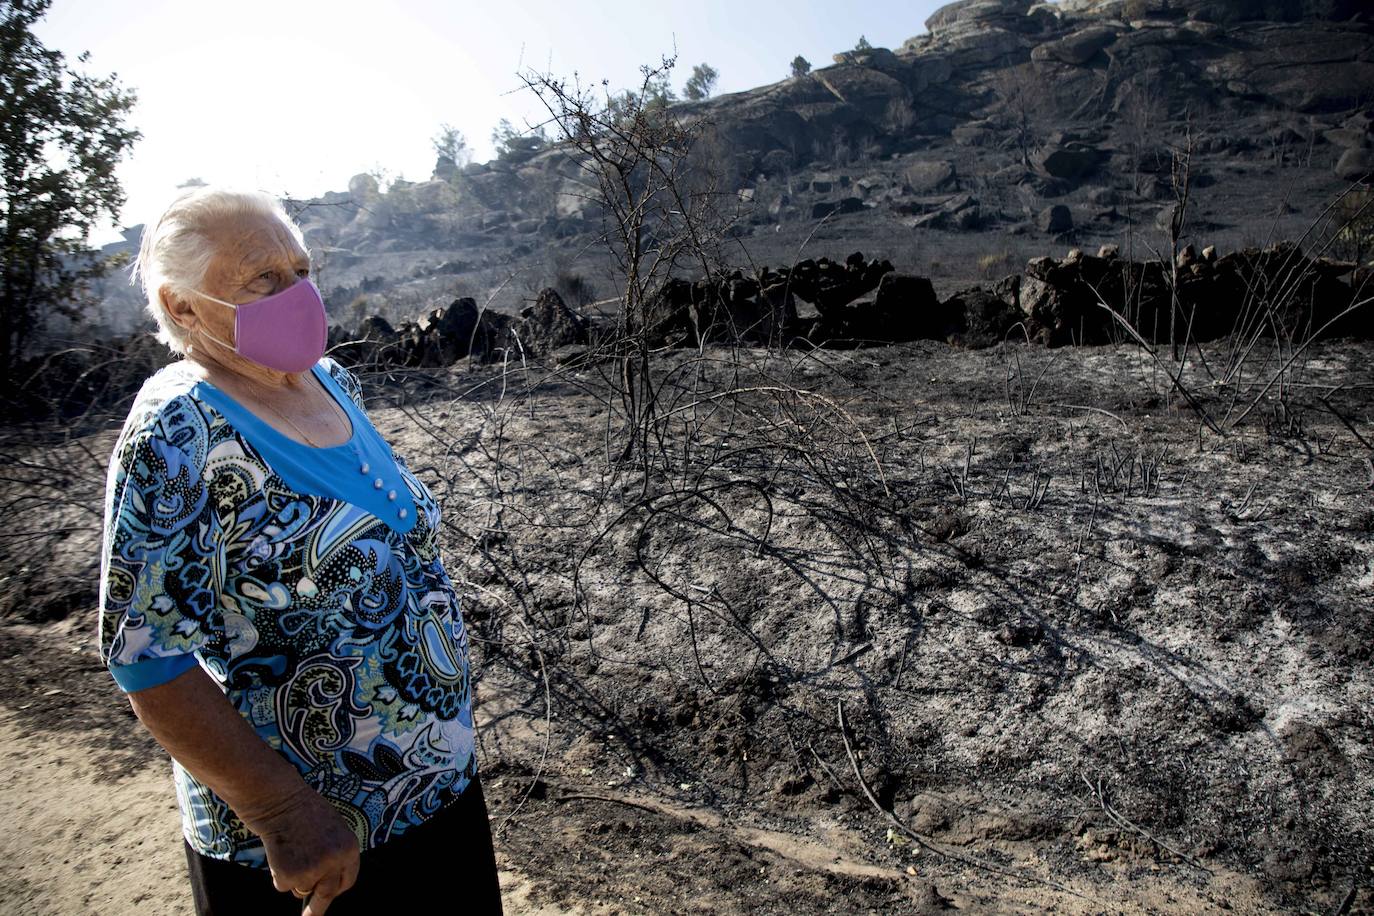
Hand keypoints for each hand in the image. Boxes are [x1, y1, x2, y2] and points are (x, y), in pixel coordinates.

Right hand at [245, 783, 360, 913]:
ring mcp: (313, 871)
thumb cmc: (302, 811)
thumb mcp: (331, 829)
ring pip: (301, 888)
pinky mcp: (290, 876)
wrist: (278, 800)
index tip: (329, 895)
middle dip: (317, 908)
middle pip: (327, 895)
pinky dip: (277, 873)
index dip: (336, 888)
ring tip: (289, 849)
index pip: (347, 880)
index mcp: (350, 849)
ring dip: (293, 877)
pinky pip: (282, 885)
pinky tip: (278, 851)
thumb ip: (333, 854)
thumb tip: (325, 882)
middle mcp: (335, 863)